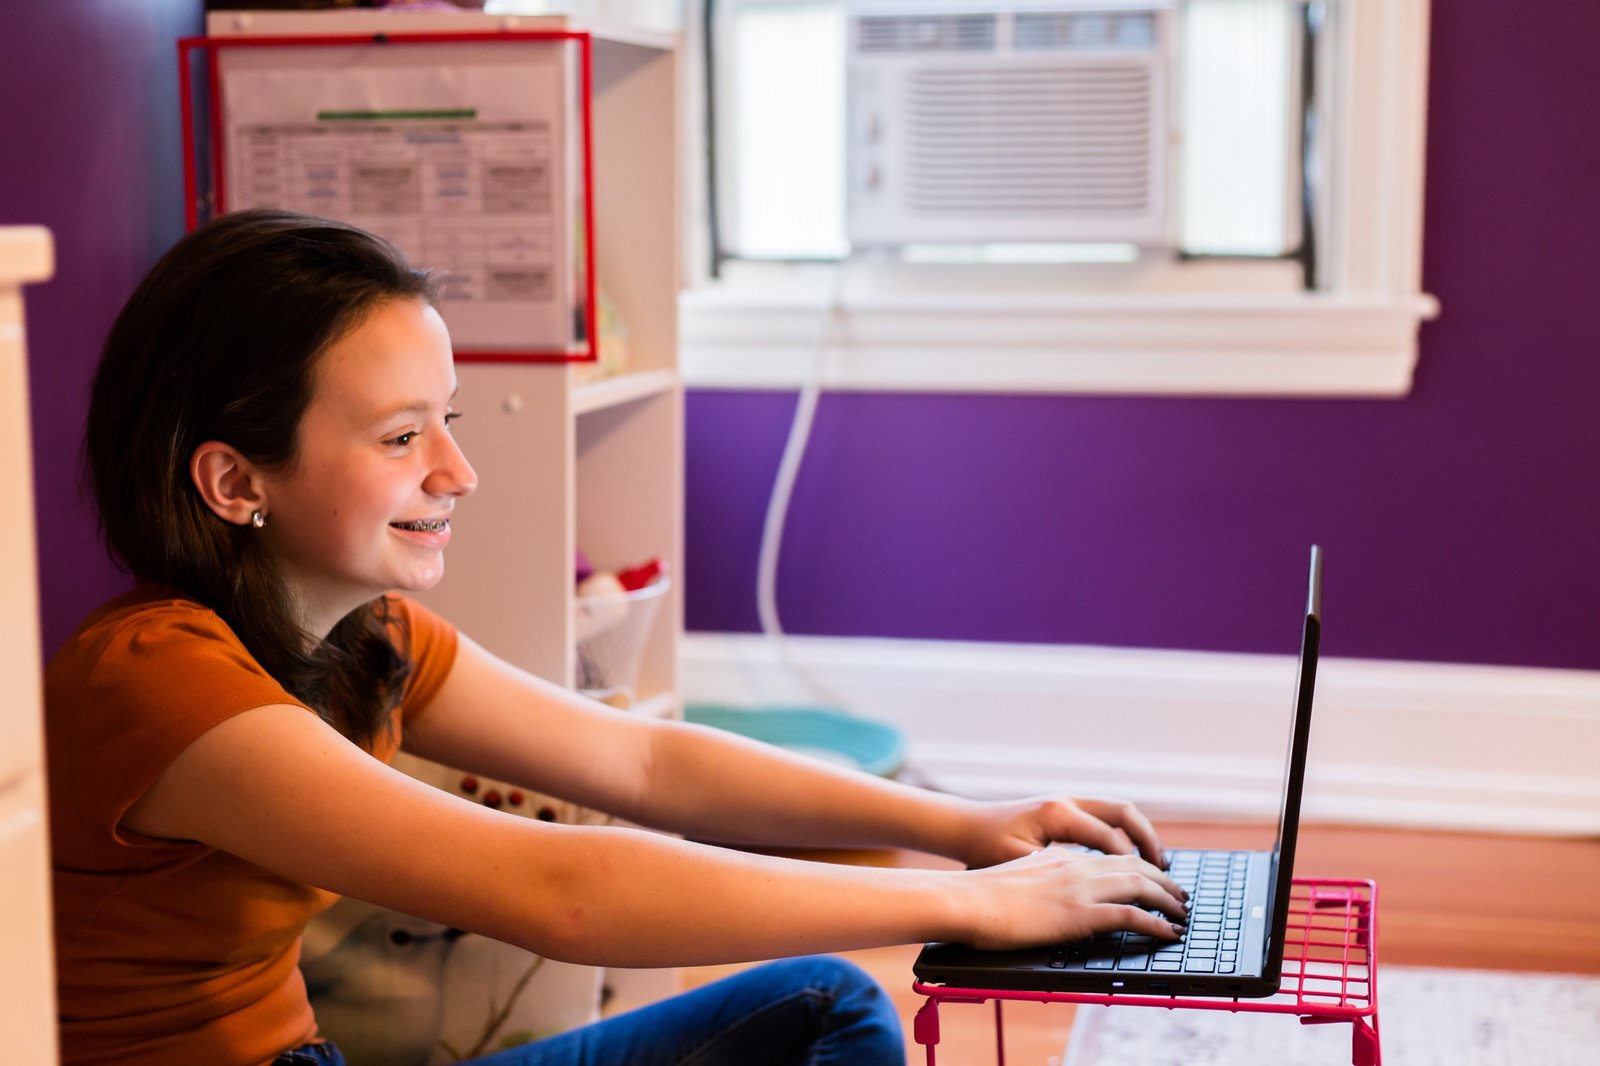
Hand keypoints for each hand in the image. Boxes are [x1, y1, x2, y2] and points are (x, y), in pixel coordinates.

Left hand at [953, 794, 1167, 870]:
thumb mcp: (1018, 863)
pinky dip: (1123, 836)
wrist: (963, 827)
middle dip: (1149, 842)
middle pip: (1124, 813)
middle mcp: (1066, 802)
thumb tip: (1091, 886)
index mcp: (1057, 814)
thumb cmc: (985, 847)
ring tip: (1157, 867)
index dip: (1133, 866)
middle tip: (1166, 874)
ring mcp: (1067, 802)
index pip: (1109, 838)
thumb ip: (1056, 872)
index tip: (1151, 892)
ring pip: (1117, 812)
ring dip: (1140, 836)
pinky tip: (1128, 861)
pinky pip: (1104, 818)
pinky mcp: (1064, 811)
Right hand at [957, 847, 1188, 950]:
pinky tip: (1169, 933)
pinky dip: (1156, 923)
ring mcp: (1079, 888)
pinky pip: (1131, 915)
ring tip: (1182, 913)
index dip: (1140, 866)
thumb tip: (1047, 897)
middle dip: (1163, 880)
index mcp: (1060, 857)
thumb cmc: (980, 896)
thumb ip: (1039, 882)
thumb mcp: (1017, 880)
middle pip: (1134, 865)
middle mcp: (1075, 865)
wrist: (966, 899)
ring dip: (1168, 900)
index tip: (1155, 877)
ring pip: (1141, 885)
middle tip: (1180, 896)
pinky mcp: (1079, 913)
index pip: (1112, 855)